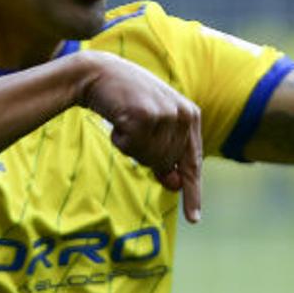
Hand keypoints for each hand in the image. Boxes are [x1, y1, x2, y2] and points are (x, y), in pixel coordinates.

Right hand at [75, 51, 202, 222]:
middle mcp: (183, 114)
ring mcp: (165, 114)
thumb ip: (166, 153)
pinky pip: (131, 148)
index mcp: (191, 116)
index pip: (193, 163)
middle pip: (165, 164)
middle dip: (144, 157)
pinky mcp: (144, 115)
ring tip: (126, 122)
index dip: (192, 193)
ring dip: (131, 147)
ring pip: (148, 159)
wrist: (100, 73)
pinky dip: (119, 141)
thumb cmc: (127, 100)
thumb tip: (175, 185)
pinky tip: (118, 120)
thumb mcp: (153, 125)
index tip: (193, 219)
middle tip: (133, 130)